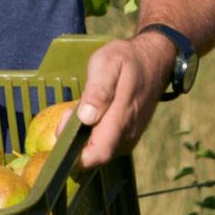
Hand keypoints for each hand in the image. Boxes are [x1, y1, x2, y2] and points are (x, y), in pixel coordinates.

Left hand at [69, 34, 174, 168]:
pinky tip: (90, 112)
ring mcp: (130, 136)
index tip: (62, 136)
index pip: (98, 155)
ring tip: (79, 108)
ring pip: (100, 149)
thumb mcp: (107, 64)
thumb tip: (86, 118)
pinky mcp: (129, 133)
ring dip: (84, 136)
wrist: (153, 59)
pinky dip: (93, 132)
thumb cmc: (127, 59)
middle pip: (95, 154)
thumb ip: (98, 91)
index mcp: (121, 120)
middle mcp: (127, 135)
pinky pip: (107, 142)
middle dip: (76, 141)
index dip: (76, 156)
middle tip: (68, 112)